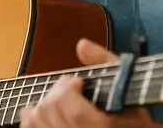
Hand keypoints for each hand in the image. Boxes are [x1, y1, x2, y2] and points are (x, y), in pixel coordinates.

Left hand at [19, 39, 156, 127]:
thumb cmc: (131, 116)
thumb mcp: (126, 86)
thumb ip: (105, 61)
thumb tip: (82, 44)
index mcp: (99, 126)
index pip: (70, 106)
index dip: (69, 87)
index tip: (79, 83)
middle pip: (47, 110)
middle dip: (55, 93)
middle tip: (70, 91)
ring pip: (32, 120)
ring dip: (39, 105)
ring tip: (56, 102)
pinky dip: (31, 119)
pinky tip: (44, 116)